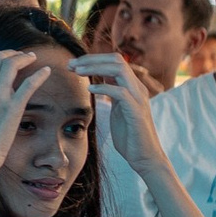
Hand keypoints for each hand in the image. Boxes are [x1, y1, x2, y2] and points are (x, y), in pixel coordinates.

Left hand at [71, 53, 165, 168]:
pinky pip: (121, 92)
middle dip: (91, 59)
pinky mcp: (136, 111)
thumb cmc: (129, 135)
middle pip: (117, 60)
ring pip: (119, 70)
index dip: (92, 59)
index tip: (72, 64)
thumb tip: (99, 82)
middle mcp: (137, 88)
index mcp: (132, 86)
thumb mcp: (117, 109)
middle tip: (71, 64)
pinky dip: (104, 87)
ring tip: (76, 72)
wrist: (144, 156)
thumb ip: (111, 94)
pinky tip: (90, 89)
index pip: (114, 61)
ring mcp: (138, 99)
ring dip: (95, 68)